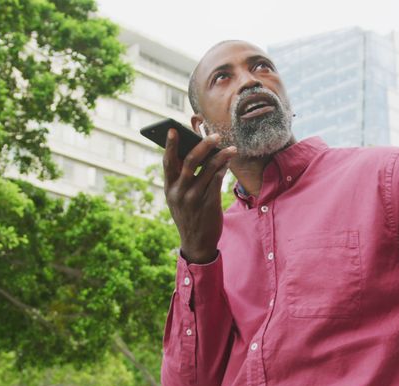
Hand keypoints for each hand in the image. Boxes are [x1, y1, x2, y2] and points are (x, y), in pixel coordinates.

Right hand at [163, 129, 236, 263]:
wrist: (196, 243)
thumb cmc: (189, 215)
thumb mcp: (179, 198)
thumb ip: (183, 178)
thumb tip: (196, 152)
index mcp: (169, 188)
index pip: (167, 162)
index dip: (170, 144)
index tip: (173, 129)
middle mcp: (179, 191)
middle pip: (190, 161)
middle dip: (202, 145)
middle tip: (214, 135)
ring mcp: (193, 198)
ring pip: (208, 169)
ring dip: (221, 156)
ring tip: (230, 148)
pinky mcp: (208, 204)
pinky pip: (217, 180)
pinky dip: (223, 169)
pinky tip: (228, 162)